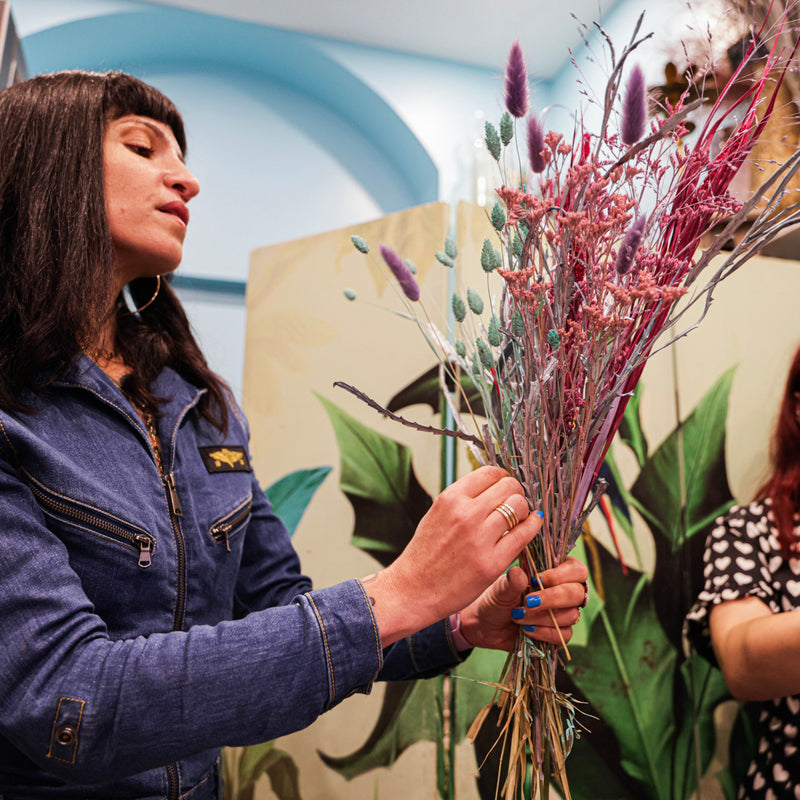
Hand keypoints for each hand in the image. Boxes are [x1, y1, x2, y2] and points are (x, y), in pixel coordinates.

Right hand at [365, 466, 543, 645]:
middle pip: (509, 486)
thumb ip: (463, 500)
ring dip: (524, 510)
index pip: (490, 473)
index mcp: (450, 498)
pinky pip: (524, 534)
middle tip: (515, 504)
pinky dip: (532, 526)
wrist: (413, 590)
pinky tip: (530, 526)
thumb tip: (492, 487)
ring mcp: (480, 538)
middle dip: (516, 492)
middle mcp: (466, 514)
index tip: (505, 487)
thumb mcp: (437, 514)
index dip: (503, 478)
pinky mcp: (493, 562)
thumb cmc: (425, 554)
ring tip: (519, 518)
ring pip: (519, 506)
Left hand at [458, 556, 588, 650]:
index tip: (535, 580)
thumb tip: (519, 573)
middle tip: (528, 601)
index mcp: (554, 572)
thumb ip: (512, 582)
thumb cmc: (496, 599)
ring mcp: (562, 613)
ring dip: (543, 617)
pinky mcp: (558, 633)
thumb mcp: (500, 589)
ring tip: (518, 616)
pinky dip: (544, 633)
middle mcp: (563, 591)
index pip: (576, 570)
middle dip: (552, 598)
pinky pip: (564, 635)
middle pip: (578, 593)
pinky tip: (527, 630)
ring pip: (571, 615)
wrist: (486, 625)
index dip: (561, 575)